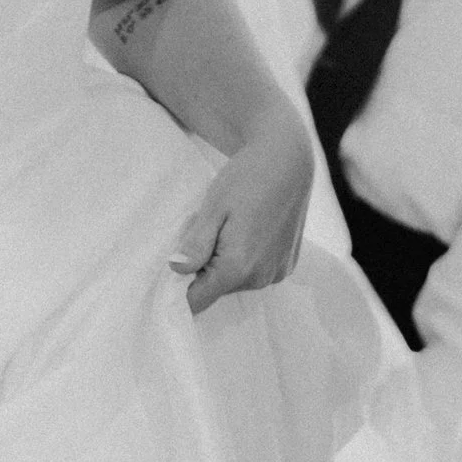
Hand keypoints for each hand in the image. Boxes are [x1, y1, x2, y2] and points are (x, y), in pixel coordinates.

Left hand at [175, 117, 314, 316]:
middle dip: (203, 270)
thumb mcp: (212, 208)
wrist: (286, 160)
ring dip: (225, 263)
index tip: (174, 266)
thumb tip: (176, 269)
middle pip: (216, 290)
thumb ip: (195, 244)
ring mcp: (277, 273)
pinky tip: (248, 230)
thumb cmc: (245, 179)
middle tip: (206, 232)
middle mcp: (261, 277)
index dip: (179, 288)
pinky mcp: (288, 265)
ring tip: (229, 227)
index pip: (196, 301)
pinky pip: (256, 273)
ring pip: (236, 282)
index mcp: (238, 267)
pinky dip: (246, 258)